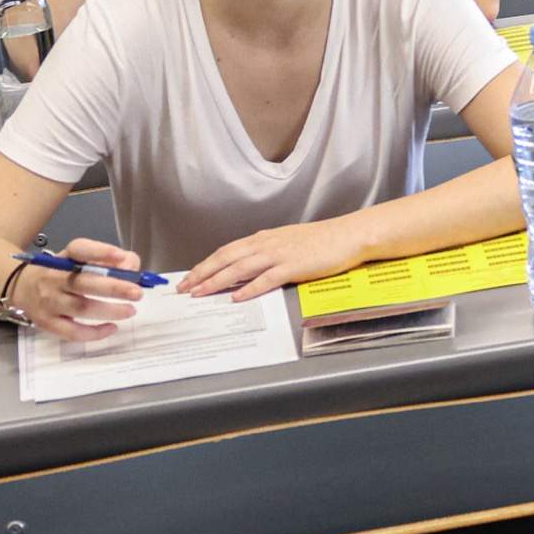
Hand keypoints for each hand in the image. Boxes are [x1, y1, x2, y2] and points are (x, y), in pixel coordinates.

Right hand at [10, 238, 146, 339]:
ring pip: (80, 308)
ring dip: (109, 310)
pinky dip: (94, 333)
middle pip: (83, 282)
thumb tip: (131, 270)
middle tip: (137, 292)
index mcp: (66, 257)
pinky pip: (71, 332)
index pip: (79, 249)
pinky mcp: (47, 323)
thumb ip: (112, 261)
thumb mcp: (84, 259)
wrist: (23, 287)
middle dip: (113, 287)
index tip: (121, 257)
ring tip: (131, 310)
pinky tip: (112, 328)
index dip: (100, 252)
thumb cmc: (64, 273)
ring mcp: (49, 301)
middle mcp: (54, 277)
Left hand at [184, 217, 360, 301]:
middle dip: (202, 274)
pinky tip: (237, 297)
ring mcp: (279, 254)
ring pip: (239, 268)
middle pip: (226, 258)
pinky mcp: (294, 266)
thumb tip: (248, 269)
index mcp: (263, 238)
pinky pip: (266, 279)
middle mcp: (266, 244)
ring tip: (201, 293)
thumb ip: (267, 253)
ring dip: (217, 281)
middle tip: (184, 288)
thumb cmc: (323, 240)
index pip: (226, 251)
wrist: (348, 235)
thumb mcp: (288, 242)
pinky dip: (250, 288)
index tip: (190, 278)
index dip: (205, 265)